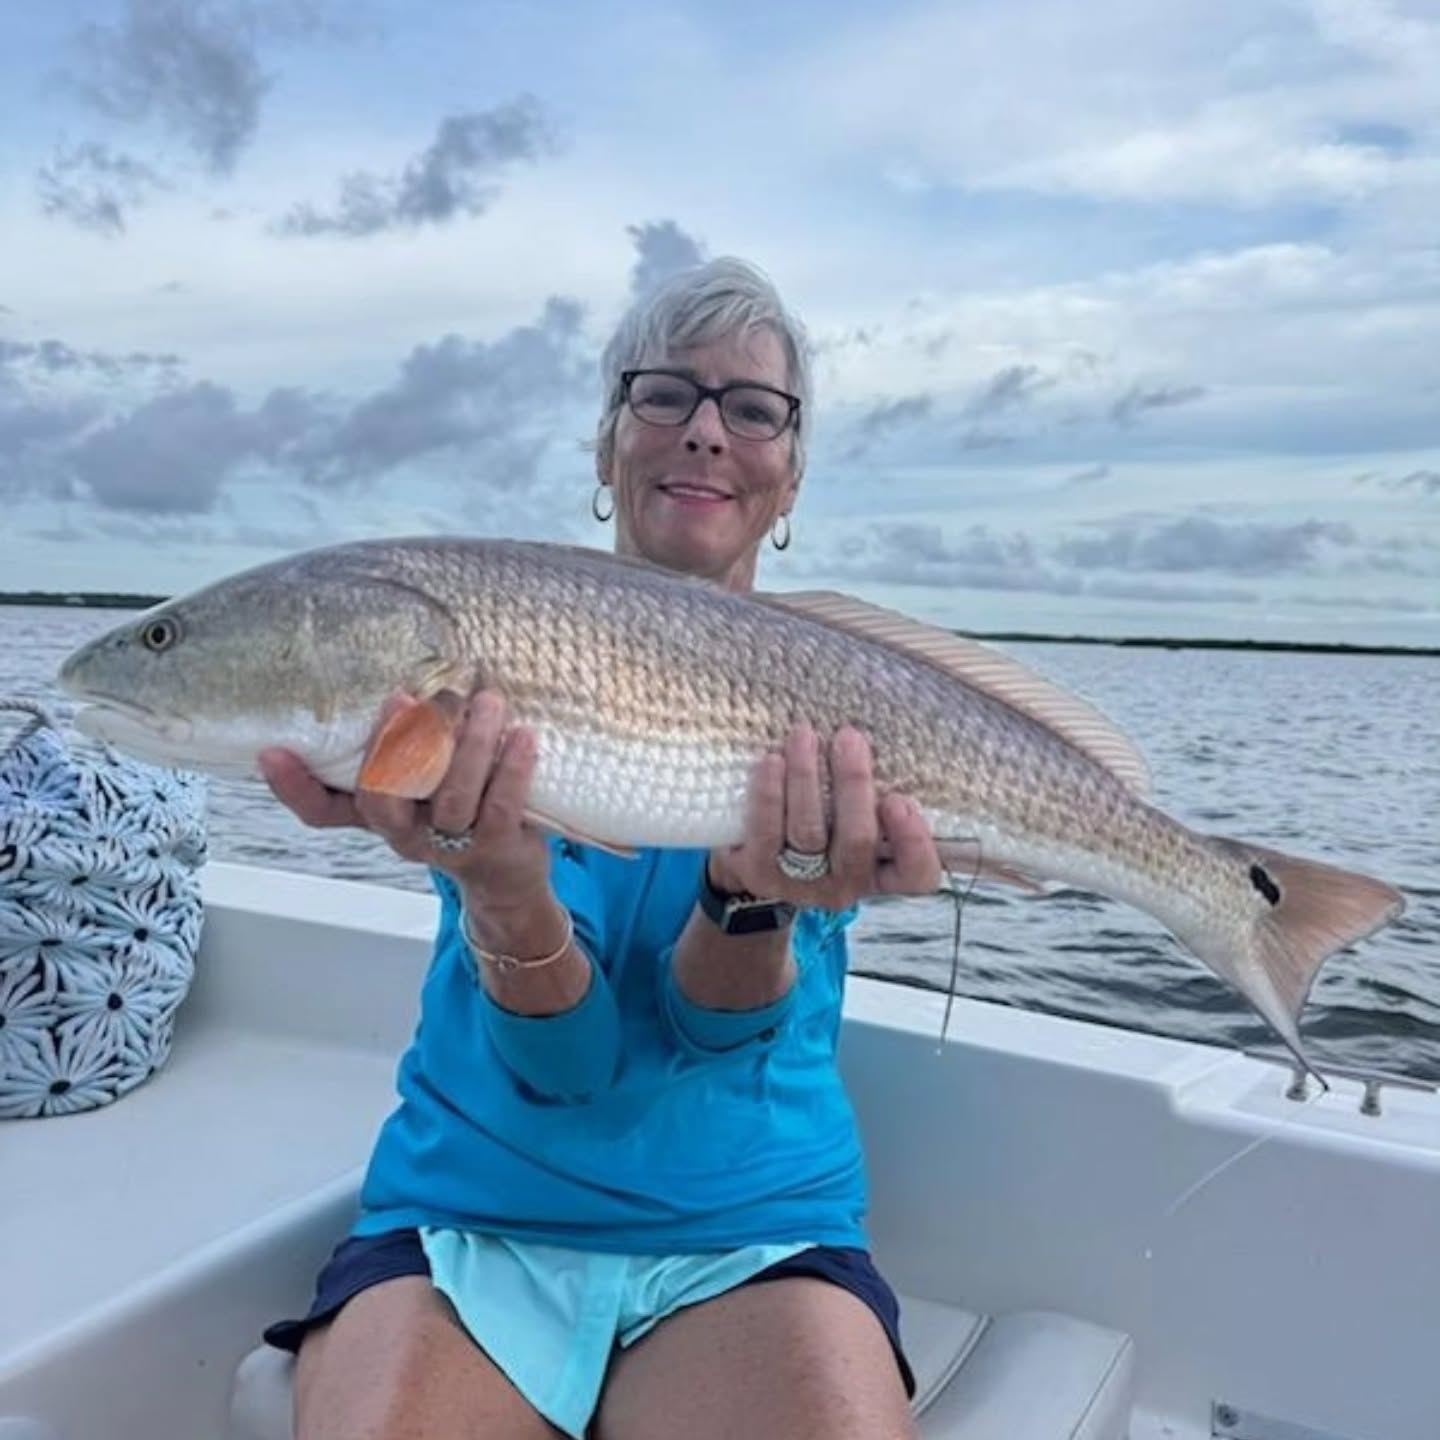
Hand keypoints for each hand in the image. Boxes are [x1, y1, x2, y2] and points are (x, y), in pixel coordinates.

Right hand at [258, 689, 551, 906]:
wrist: (507, 876)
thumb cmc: (463, 811)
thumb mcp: (424, 783)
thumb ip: (409, 746)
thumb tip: (402, 676)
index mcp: (379, 815)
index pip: (321, 811)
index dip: (294, 787)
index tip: (271, 751)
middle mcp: (405, 834)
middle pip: (382, 800)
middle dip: (391, 746)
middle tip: (403, 698)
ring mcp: (449, 845)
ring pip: (449, 797)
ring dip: (470, 745)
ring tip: (487, 701)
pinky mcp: (494, 848)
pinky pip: (498, 807)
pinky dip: (511, 768)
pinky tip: (522, 735)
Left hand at [708, 723, 942, 910]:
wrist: (755, 858)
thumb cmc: (822, 822)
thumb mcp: (855, 813)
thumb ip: (874, 789)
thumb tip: (873, 734)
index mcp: (882, 873)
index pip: (916, 874)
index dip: (913, 842)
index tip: (898, 799)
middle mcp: (846, 885)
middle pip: (857, 841)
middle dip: (853, 784)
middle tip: (849, 737)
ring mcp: (800, 884)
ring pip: (809, 831)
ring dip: (807, 777)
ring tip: (804, 735)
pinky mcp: (760, 874)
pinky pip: (766, 831)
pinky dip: (770, 793)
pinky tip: (772, 761)